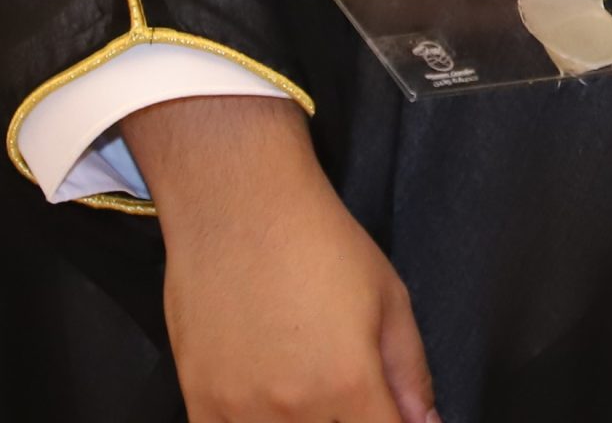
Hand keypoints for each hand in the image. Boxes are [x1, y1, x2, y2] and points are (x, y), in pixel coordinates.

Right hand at [125, 95, 435, 422]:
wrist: (240, 210)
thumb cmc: (321, 244)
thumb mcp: (389, 295)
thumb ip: (410, 372)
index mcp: (350, 383)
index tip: (385, 412)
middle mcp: (295, 410)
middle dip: (346, 420)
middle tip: (341, 390)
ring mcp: (241, 414)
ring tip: (306, 381)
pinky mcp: (201, 407)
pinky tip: (266, 402)